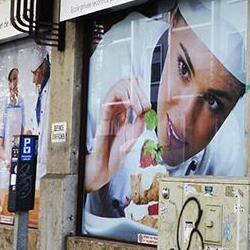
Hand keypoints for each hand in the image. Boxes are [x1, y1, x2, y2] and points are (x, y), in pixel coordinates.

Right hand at [84, 76, 149, 192]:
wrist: (106, 167)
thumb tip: (147, 107)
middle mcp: (117, 107)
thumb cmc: (117, 152)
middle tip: (145, 106)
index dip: (142, 91)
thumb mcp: (136, 133)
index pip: (133, 88)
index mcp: (125, 110)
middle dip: (140, 91)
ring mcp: (109, 110)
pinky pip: (110, 97)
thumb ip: (142, 119)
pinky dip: (122, 97)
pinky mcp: (102, 115)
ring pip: (119, 86)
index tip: (147, 106)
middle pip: (127, 83)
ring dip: (133, 93)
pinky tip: (130, 105)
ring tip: (139, 107)